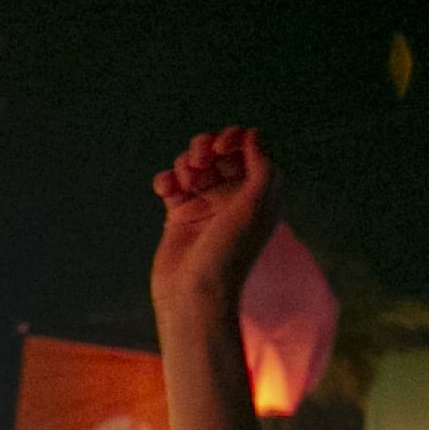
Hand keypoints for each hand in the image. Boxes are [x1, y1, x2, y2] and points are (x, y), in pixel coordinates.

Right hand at [149, 126, 278, 325]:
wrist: (194, 294)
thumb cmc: (229, 253)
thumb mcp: (257, 206)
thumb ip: (262, 166)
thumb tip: (253, 135)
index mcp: (259, 196)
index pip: (250, 151)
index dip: (236, 140)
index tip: (222, 146)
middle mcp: (234, 199)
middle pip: (220, 154)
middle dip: (206, 147)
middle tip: (200, 159)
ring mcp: (206, 206)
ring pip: (194, 165)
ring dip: (185, 163)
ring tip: (184, 181)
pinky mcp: (179, 215)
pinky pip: (172, 183)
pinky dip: (166, 179)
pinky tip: (166, 190)